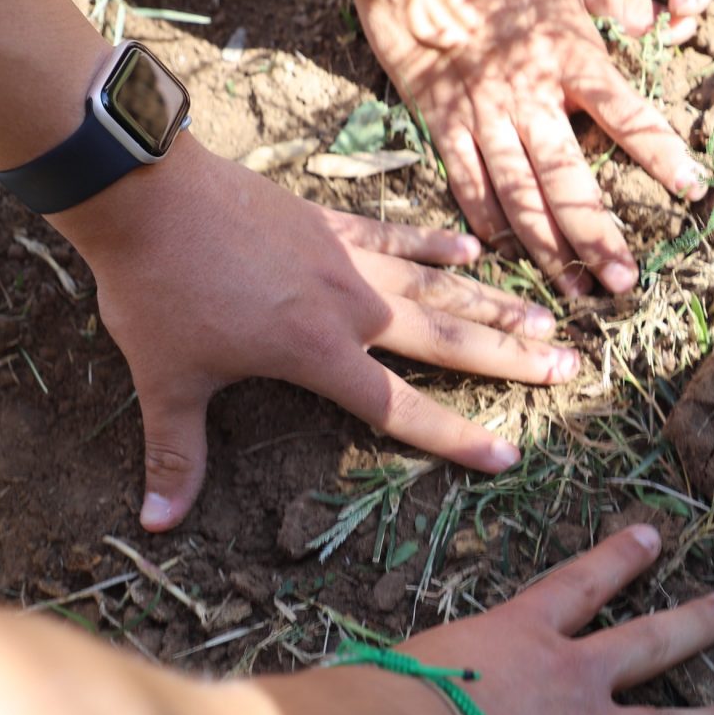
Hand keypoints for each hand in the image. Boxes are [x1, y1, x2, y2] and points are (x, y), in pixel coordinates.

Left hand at [48, 141, 579, 530]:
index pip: (400, 407)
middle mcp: (351, 306)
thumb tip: (156, 521)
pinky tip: (472, 248)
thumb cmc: (157, 289)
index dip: (454, 437)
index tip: (507, 457)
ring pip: (437, 286)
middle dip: (510, 359)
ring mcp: (346, 257)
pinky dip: (434, 242)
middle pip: (447, 339)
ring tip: (545, 319)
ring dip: (492, 304)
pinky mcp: (329, 221)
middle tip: (568, 368)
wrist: (145, 193)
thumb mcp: (165, 378)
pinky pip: (396, 235)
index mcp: (319, 351)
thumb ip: (175, 451)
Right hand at [340, 0, 705, 296]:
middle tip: (626, 283)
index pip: (628, 118)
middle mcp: (529, 96)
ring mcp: (480, 112)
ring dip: (549, 248)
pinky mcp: (437, 116)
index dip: (663, 156)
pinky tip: (501, 252)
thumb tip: (656, 22)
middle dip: (599, 236)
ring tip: (575, 290)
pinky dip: (483, 218)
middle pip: (571, 180)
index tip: (694, 190)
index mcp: (570, 56)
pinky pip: (464, 180)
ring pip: (519, 196)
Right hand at [402, 525, 713, 714]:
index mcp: (521, 635)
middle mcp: (570, 678)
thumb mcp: (413, 664)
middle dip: (696, 625)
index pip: (580, 584)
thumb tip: (398, 697)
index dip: (620, 558)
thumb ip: (430, 675)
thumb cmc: (385, 701)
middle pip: (650, 644)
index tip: (654, 536)